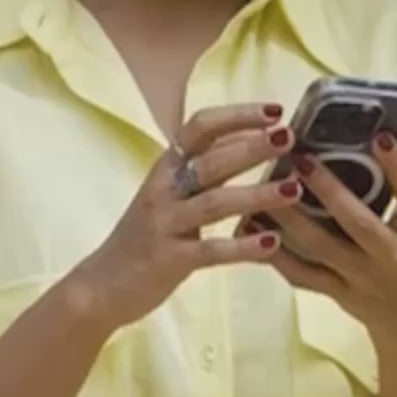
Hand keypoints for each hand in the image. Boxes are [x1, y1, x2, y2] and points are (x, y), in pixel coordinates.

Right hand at [75, 104, 298, 333]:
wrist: (102, 285)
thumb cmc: (146, 238)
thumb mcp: (170, 196)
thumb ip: (206, 172)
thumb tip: (254, 142)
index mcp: (166, 169)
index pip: (200, 128)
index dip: (237, 116)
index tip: (275, 111)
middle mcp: (164, 190)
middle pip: (211, 159)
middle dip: (252, 146)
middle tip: (289, 137)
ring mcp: (165, 224)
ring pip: (214, 202)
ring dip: (256, 194)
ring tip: (293, 189)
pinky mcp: (169, 259)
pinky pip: (210, 250)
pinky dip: (243, 246)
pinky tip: (272, 243)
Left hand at [267, 135, 396, 359]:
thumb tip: (393, 137)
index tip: (378, 137)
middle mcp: (392, 258)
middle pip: (357, 223)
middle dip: (328, 190)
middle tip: (301, 158)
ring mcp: (360, 278)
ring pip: (319, 248)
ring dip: (290, 217)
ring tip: (268, 185)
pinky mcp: (336, 293)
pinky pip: (301, 274)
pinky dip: (274, 253)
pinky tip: (253, 228)